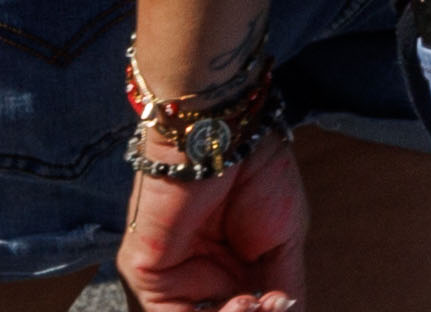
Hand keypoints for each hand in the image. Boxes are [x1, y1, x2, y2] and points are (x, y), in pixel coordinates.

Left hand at [120, 138, 313, 311]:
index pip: (239, 308)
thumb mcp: (283, 241)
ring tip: (259, 304)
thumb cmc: (258, 174)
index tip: (285, 304)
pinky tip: (244, 301)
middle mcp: (195, 277)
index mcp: (227, 270)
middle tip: (276, 306)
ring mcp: (169, 277)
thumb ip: (283, 285)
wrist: (228, 137)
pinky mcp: (146, 273)